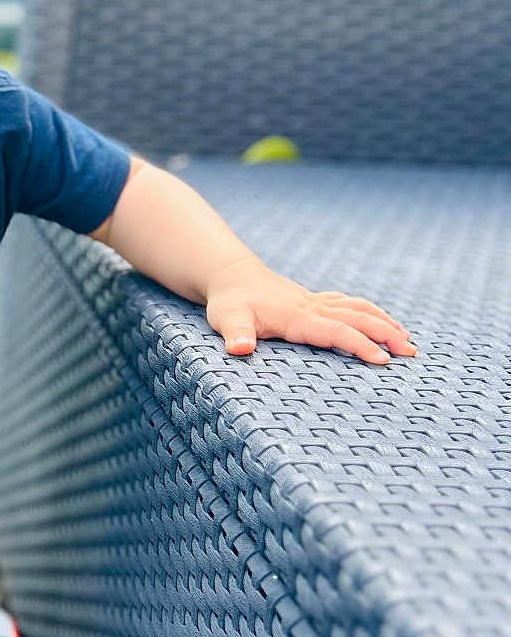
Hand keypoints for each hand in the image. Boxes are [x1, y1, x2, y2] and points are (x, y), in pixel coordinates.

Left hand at [204, 258, 416, 364]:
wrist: (232, 276)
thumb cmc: (229, 302)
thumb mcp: (227, 318)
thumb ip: (235, 333)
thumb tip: (239, 349)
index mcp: (297, 317)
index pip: (336, 331)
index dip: (359, 345)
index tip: (382, 360)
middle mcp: (312, 308)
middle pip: (358, 319)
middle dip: (386, 334)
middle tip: (411, 354)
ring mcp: (316, 302)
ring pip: (359, 309)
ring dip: (385, 322)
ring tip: (407, 340)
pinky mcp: (315, 301)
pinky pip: (350, 304)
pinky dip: (372, 313)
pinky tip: (383, 322)